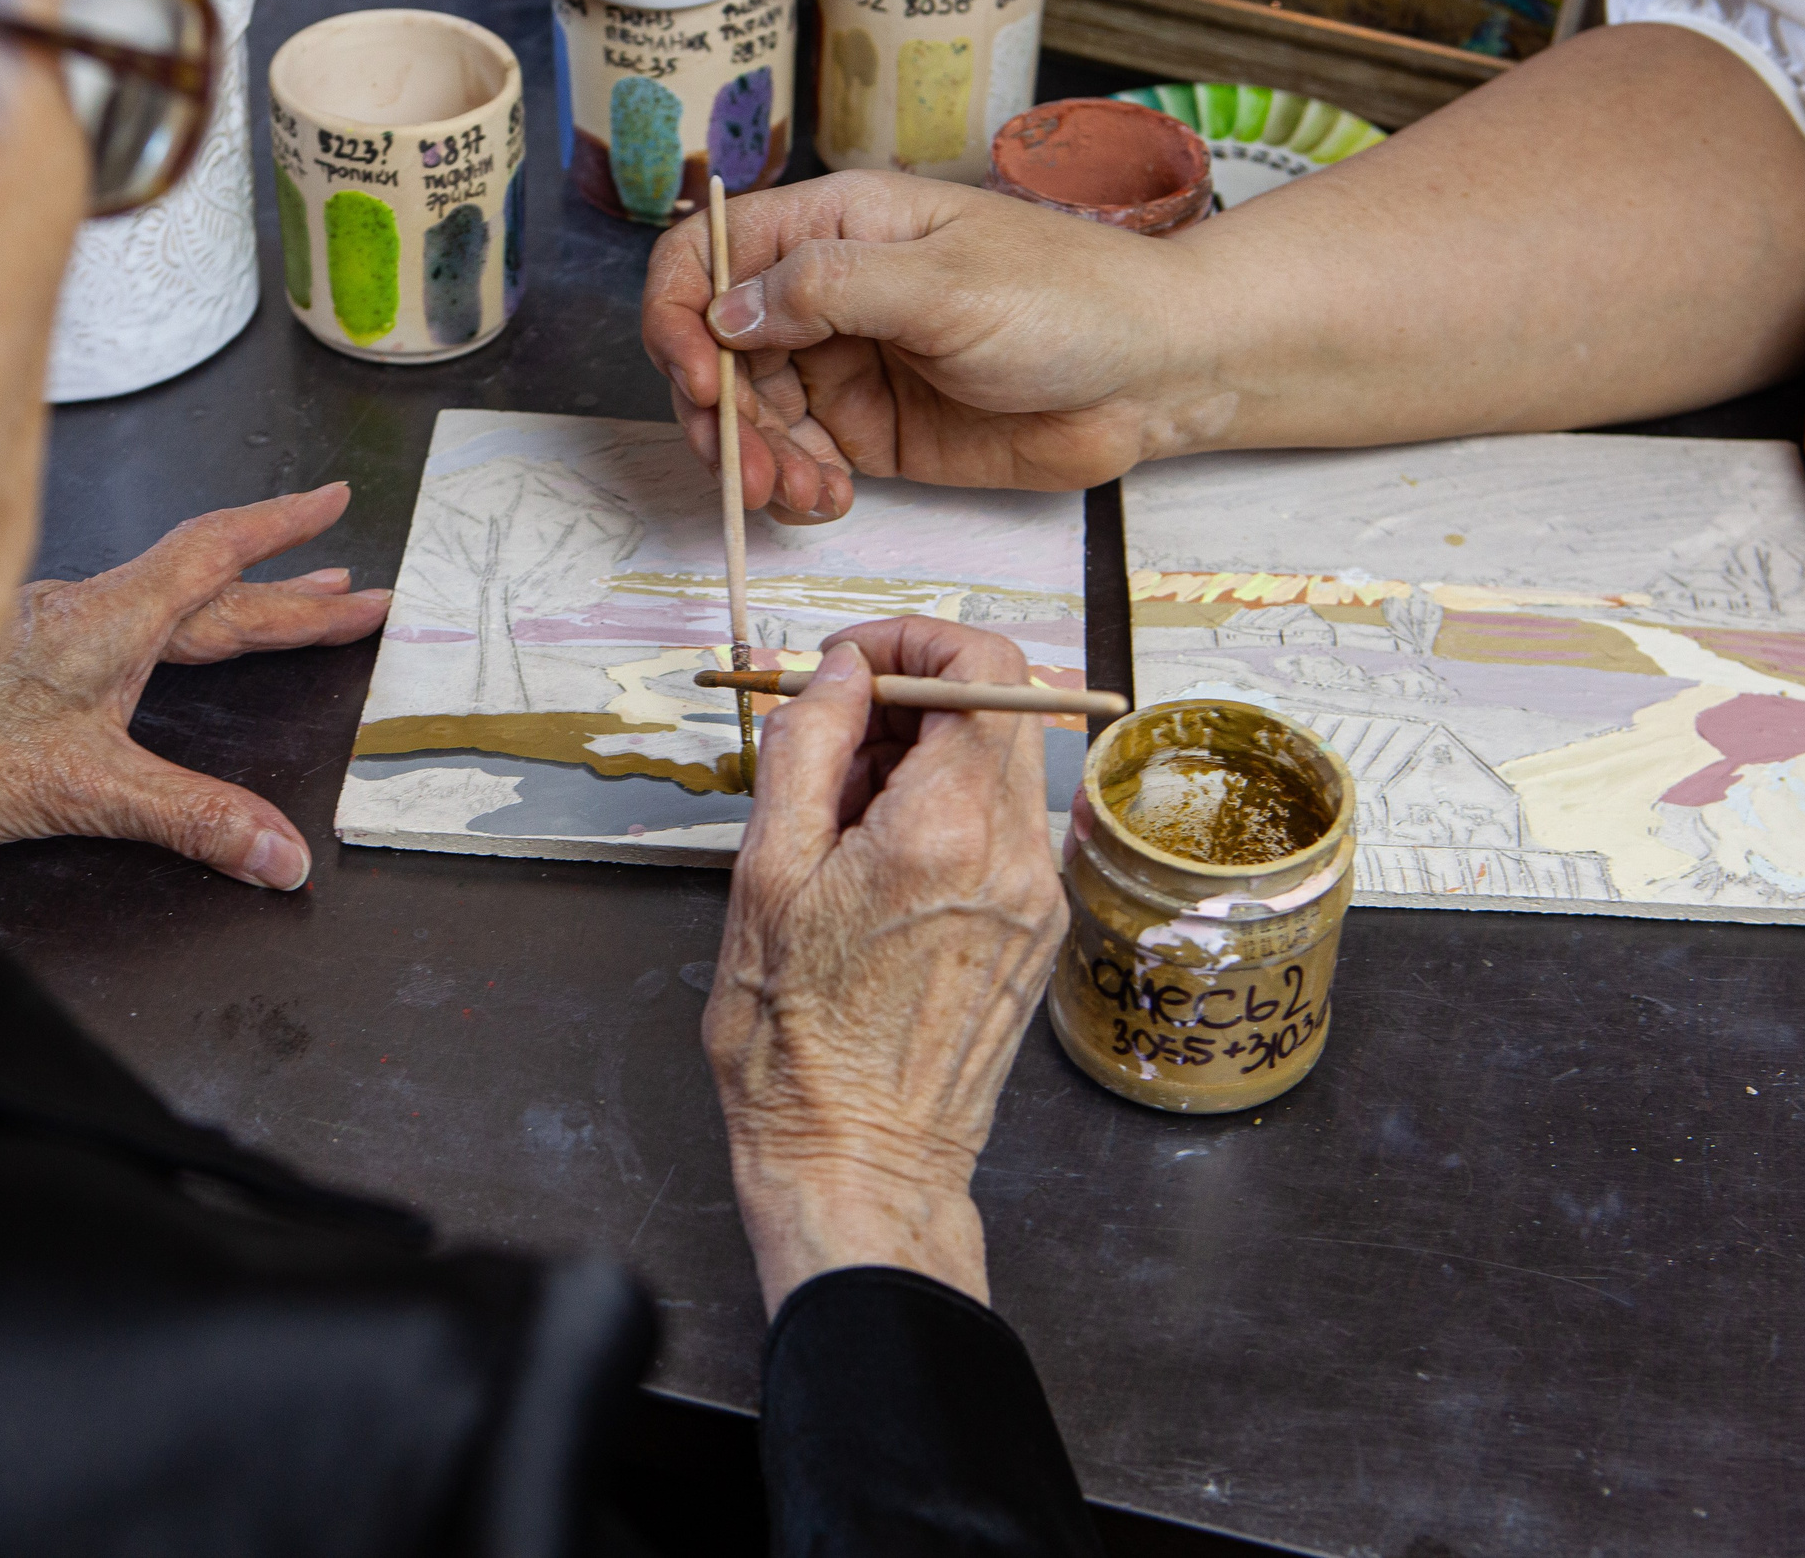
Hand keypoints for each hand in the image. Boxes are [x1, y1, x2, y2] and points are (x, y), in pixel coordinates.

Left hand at [0, 485, 389, 888]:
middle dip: (288, 594)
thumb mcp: (79, 792)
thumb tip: (280, 851)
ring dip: (229, 606)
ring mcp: (40, 629)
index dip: (279, 532)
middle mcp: (78, 611)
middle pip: (205, 589)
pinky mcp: (6, 656)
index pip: (215, 557)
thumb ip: (188, 818)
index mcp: (108, 621)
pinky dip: (164, 626)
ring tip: (284, 608)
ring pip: (157, 603)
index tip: (331, 504)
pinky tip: (153, 643)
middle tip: (354, 593)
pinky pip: (114, 623)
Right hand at [642, 171, 1224, 522]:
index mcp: (836, 228)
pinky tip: (827, 500)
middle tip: (744, 472)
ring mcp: (846, 366)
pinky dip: (794, 489)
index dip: (677, 313)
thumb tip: (726, 312)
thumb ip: (830, 292)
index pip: (709, 255)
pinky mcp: (872, 431)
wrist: (1155, 374)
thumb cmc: (1070, 299)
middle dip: (714, 415)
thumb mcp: (945, 283)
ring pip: (749, 417)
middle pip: (713, 351)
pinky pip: (798, 462)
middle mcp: (827, 295)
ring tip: (797, 495)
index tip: (694, 377)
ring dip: (752, 463)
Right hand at [707, 617, 1067, 1314]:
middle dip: (906, 698)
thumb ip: (807, 750)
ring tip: (836, 819)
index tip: (847, 662)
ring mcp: (1037, 898)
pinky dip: (940, 815)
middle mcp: (1017, 856)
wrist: (857, 1165)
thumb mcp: (767, 877)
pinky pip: (997, 832)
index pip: (982, 664)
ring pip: (995, 770)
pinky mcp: (1035, 934)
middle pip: (995, 709)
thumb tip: (838, 673)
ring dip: (918, 761)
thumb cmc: (796, 1046)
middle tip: (824, 738)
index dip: (912, 639)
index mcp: (948, 831)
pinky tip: (872, 867)